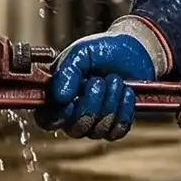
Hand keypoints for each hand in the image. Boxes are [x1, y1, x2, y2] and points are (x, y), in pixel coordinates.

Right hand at [38, 17, 168, 140]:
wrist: (133, 50)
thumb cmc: (102, 51)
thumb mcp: (80, 53)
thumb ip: (66, 72)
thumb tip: (59, 97)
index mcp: (58, 97)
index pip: (48, 120)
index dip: (59, 114)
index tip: (71, 97)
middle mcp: (74, 114)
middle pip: (76, 128)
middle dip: (91, 103)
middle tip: (99, 81)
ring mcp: (95, 123)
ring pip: (98, 130)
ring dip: (110, 102)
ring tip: (115, 80)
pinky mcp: (116, 126)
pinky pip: (117, 130)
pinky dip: (124, 109)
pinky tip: (126, 92)